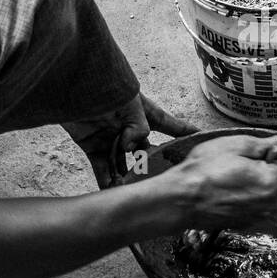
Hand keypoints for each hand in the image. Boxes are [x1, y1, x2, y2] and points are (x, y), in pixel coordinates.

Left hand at [63, 93, 196, 187]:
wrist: (76, 85)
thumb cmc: (108, 88)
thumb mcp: (133, 107)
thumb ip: (138, 131)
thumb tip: (131, 151)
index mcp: (145, 114)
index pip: (170, 125)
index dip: (184, 132)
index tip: (200, 137)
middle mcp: (130, 128)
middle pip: (146, 152)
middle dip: (150, 168)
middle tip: (156, 182)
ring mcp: (112, 139)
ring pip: (123, 165)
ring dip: (127, 178)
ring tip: (133, 192)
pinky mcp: (93, 146)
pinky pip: (102, 168)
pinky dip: (106, 180)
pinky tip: (113, 192)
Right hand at [169, 133, 276, 230]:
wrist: (180, 201)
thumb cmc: (205, 170)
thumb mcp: (239, 145)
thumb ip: (273, 145)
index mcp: (275, 183)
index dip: (266, 152)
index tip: (244, 154)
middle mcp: (272, 204)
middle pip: (276, 177)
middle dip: (260, 168)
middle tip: (232, 165)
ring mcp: (259, 217)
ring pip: (264, 191)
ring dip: (251, 183)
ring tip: (226, 179)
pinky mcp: (246, 224)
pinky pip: (252, 204)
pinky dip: (243, 197)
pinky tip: (224, 192)